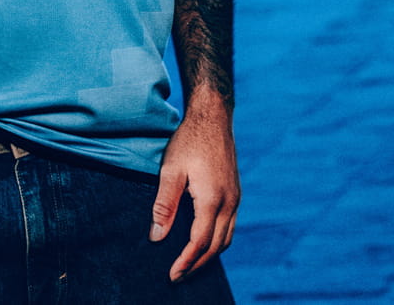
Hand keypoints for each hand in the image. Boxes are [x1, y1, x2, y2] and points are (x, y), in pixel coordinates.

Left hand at [150, 100, 238, 281]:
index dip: (186, 261)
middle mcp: (229, 203)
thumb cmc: (189, 140)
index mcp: (213, 199)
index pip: (199, 242)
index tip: (172, 275)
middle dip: (197, 264)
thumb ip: (164, 205)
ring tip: (190, 265)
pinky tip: (204, 241)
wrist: (213, 117)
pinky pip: (230, 226)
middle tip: (178, 276)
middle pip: (216, 246)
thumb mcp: (170, 170)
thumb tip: (157, 236)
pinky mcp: (235, 193)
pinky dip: (217, 241)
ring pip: (226, 239)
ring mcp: (236, 198)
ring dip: (209, 255)